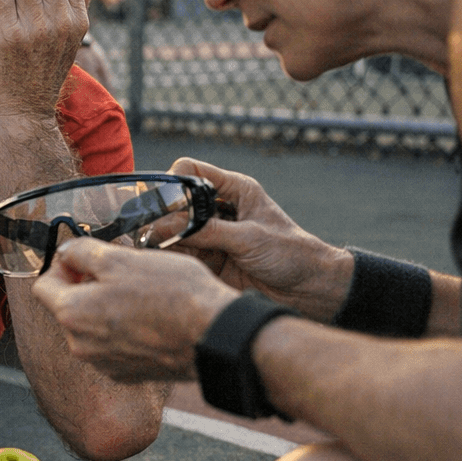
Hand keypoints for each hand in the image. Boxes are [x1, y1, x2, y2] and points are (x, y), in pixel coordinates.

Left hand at [32, 239, 238, 382]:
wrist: (213, 335)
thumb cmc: (170, 295)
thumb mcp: (121, 258)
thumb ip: (83, 253)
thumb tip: (66, 253)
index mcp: (72, 315)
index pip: (41, 286)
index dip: (61, 267)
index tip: (84, 259)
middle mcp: (81, 346)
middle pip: (67, 308)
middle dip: (85, 287)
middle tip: (118, 272)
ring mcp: (105, 364)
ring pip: (92, 327)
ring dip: (105, 308)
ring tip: (139, 294)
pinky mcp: (129, 374)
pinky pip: (114, 345)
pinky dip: (124, 329)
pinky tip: (150, 317)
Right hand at [166, 157, 353, 321]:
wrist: (310, 289)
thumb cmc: (292, 253)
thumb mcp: (249, 238)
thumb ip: (208, 231)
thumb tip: (167, 226)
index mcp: (234, 190)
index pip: (192, 171)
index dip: (173, 181)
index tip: (163, 201)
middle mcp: (219, 209)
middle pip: (177, 202)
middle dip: (162, 214)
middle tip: (151, 229)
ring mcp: (213, 235)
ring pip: (174, 230)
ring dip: (162, 238)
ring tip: (152, 247)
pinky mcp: (210, 259)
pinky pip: (182, 254)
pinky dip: (169, 257)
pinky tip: (161, 261)